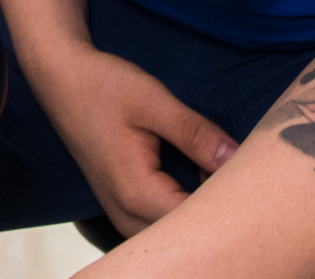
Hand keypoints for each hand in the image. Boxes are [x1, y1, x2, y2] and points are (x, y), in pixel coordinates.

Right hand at [23, 37, 238, 235]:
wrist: (60, 79)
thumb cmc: (103, 86)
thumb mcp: (154, 102)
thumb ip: (196, 134)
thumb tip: (238, 158)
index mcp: (136, 193)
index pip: (198, 222)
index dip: (231, 205)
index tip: (254, 179)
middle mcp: (125, 215)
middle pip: (186, 236)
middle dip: (218, 213)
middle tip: (244, 180)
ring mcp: (121, 215)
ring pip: (172, 233)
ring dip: (199, 214)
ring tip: (222, 178)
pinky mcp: (123, 207)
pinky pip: (160, 225)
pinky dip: (183, 210)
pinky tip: (200, 181)